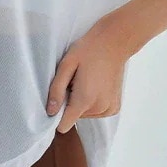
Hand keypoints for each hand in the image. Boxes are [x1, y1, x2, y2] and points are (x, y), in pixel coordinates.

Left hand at [46, 12, 131, 133]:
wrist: (114, 42)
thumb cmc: (88, 49)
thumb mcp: (67, 64)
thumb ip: (57, 89)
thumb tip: (50, 112)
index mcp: (85, 99)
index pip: (65, 124)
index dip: (57, 114)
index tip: (58, 99)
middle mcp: (99, 108)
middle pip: (74, 117)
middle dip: (71, 101)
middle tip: (75, 81)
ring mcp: (109, 109)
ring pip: (85, 115)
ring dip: (82, 102)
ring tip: (86, 81)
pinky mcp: (115, 107)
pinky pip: (97, 112)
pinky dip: (93, 102)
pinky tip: (95, 86)